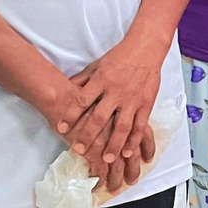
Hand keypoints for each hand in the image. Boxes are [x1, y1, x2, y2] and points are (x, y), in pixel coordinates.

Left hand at [68, 41, 166, 193]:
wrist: (145, 49)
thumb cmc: (119, 57)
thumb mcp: (97, 66)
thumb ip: (82, 80)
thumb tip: (65, 89)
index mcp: (101, 81)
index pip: (82, 100)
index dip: (70, 115)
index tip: (61, 128)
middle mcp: (115, 92)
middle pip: (99, 117)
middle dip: (88, 135)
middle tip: (79, 149)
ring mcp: (132, 100)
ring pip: (121, 126)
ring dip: (113, 144)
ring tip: (105, 159)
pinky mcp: (146, 104)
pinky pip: (140, 126)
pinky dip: (134, 140)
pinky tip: (128, 152)